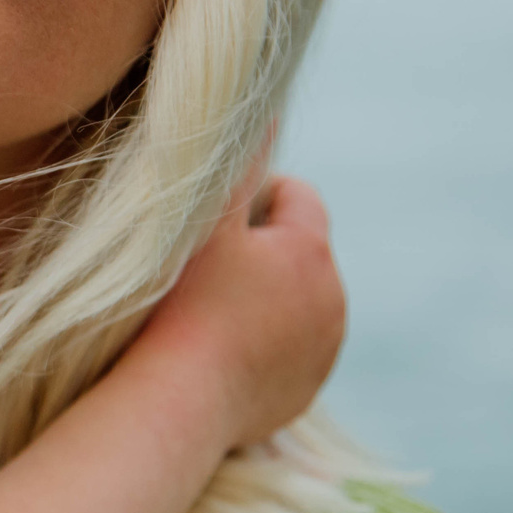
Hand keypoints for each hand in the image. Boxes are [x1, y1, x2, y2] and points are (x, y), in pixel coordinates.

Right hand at [135, 164, 344, 448]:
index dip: (256, 195)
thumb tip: (266, 111)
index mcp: (313, 253)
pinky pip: (288, 350)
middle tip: (203, 265)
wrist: (178, 401)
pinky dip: (262, 343)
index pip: (300, 196)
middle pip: (300, 252)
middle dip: (261, 250)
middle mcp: (334, 301)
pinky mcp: (304, 392)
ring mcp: (323, 352)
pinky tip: (220, 350)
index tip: (213, 217)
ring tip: (210, 310)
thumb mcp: (205, 219)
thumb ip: (238, 162)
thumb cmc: (182, 302)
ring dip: (264, 297)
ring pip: (296, 302)